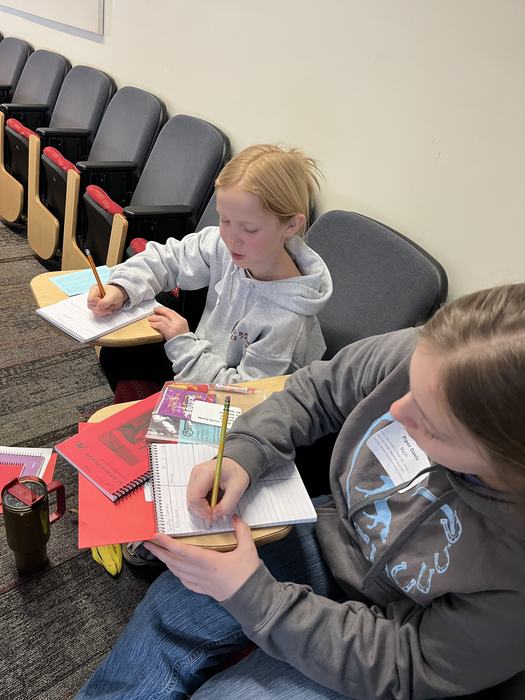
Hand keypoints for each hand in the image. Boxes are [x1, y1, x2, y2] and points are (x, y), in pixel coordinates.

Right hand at [87, 283, 127, 315]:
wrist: (121, 295)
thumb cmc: (116, 293)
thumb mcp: (112, 297)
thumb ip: (105, 302)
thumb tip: (98, 307)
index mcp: (94, 290)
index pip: (90, 300)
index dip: (97, 303)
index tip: (106, 304)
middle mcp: (92, 296)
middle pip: (90, 306)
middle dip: (100, 309)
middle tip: (109, 309)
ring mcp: (94, 302)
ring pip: (94, 311)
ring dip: (103, 311)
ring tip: (110, 308)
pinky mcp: (97, 307)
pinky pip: (98, 313)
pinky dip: (104, 313)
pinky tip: (109, 310)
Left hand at [144, 515, 259, 600]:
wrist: (252, 600)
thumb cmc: (248, 575)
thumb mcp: (248, 549)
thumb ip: (241, 530)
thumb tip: (234, 517)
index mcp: (208, 562)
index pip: (183, 551)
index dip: (168, 543)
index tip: (157, 535)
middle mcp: (199, 573)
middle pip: (174, 562)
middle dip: (159, 551)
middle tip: (147, 543)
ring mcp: (200, 583)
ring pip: (177, 571)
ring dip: (165, 561)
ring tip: (157, 552)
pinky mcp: (203, 590)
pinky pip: (184, 580)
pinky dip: (176, 572)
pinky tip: (174, 569)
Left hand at [148, 306, 188, 339]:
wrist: (185, 348)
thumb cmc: (183, 341)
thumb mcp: (182, 329)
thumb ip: (175, 323)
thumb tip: (166, 319)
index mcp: (182, 320)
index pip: (172, 311)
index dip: (165, 309)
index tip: (160, 309)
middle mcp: (178, 321)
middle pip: (167, 312)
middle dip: (159, 310)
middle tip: (154, 310)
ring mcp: (174, 326)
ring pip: (162, 318)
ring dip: (154, 318)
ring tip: (150, 318)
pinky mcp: (169, 331)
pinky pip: (160, 325)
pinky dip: (155, 324)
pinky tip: (152, 324)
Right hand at [187, 457, 249, 522]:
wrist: (237, 464)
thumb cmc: (237, 472)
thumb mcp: (237, 490)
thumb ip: (226, 505)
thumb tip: (215, 516)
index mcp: (205, 472)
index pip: (195, 497)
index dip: (202, 510)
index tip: (213, 516)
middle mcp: (196, 473)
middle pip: (191, 500)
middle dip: (202, 511)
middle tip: (214, 515)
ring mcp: (194, 476)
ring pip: (191, 500)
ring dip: (201, 509)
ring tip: (215, 509)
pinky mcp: (195, 481)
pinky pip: (194, 497)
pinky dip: (201, 504)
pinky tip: (212, 503)